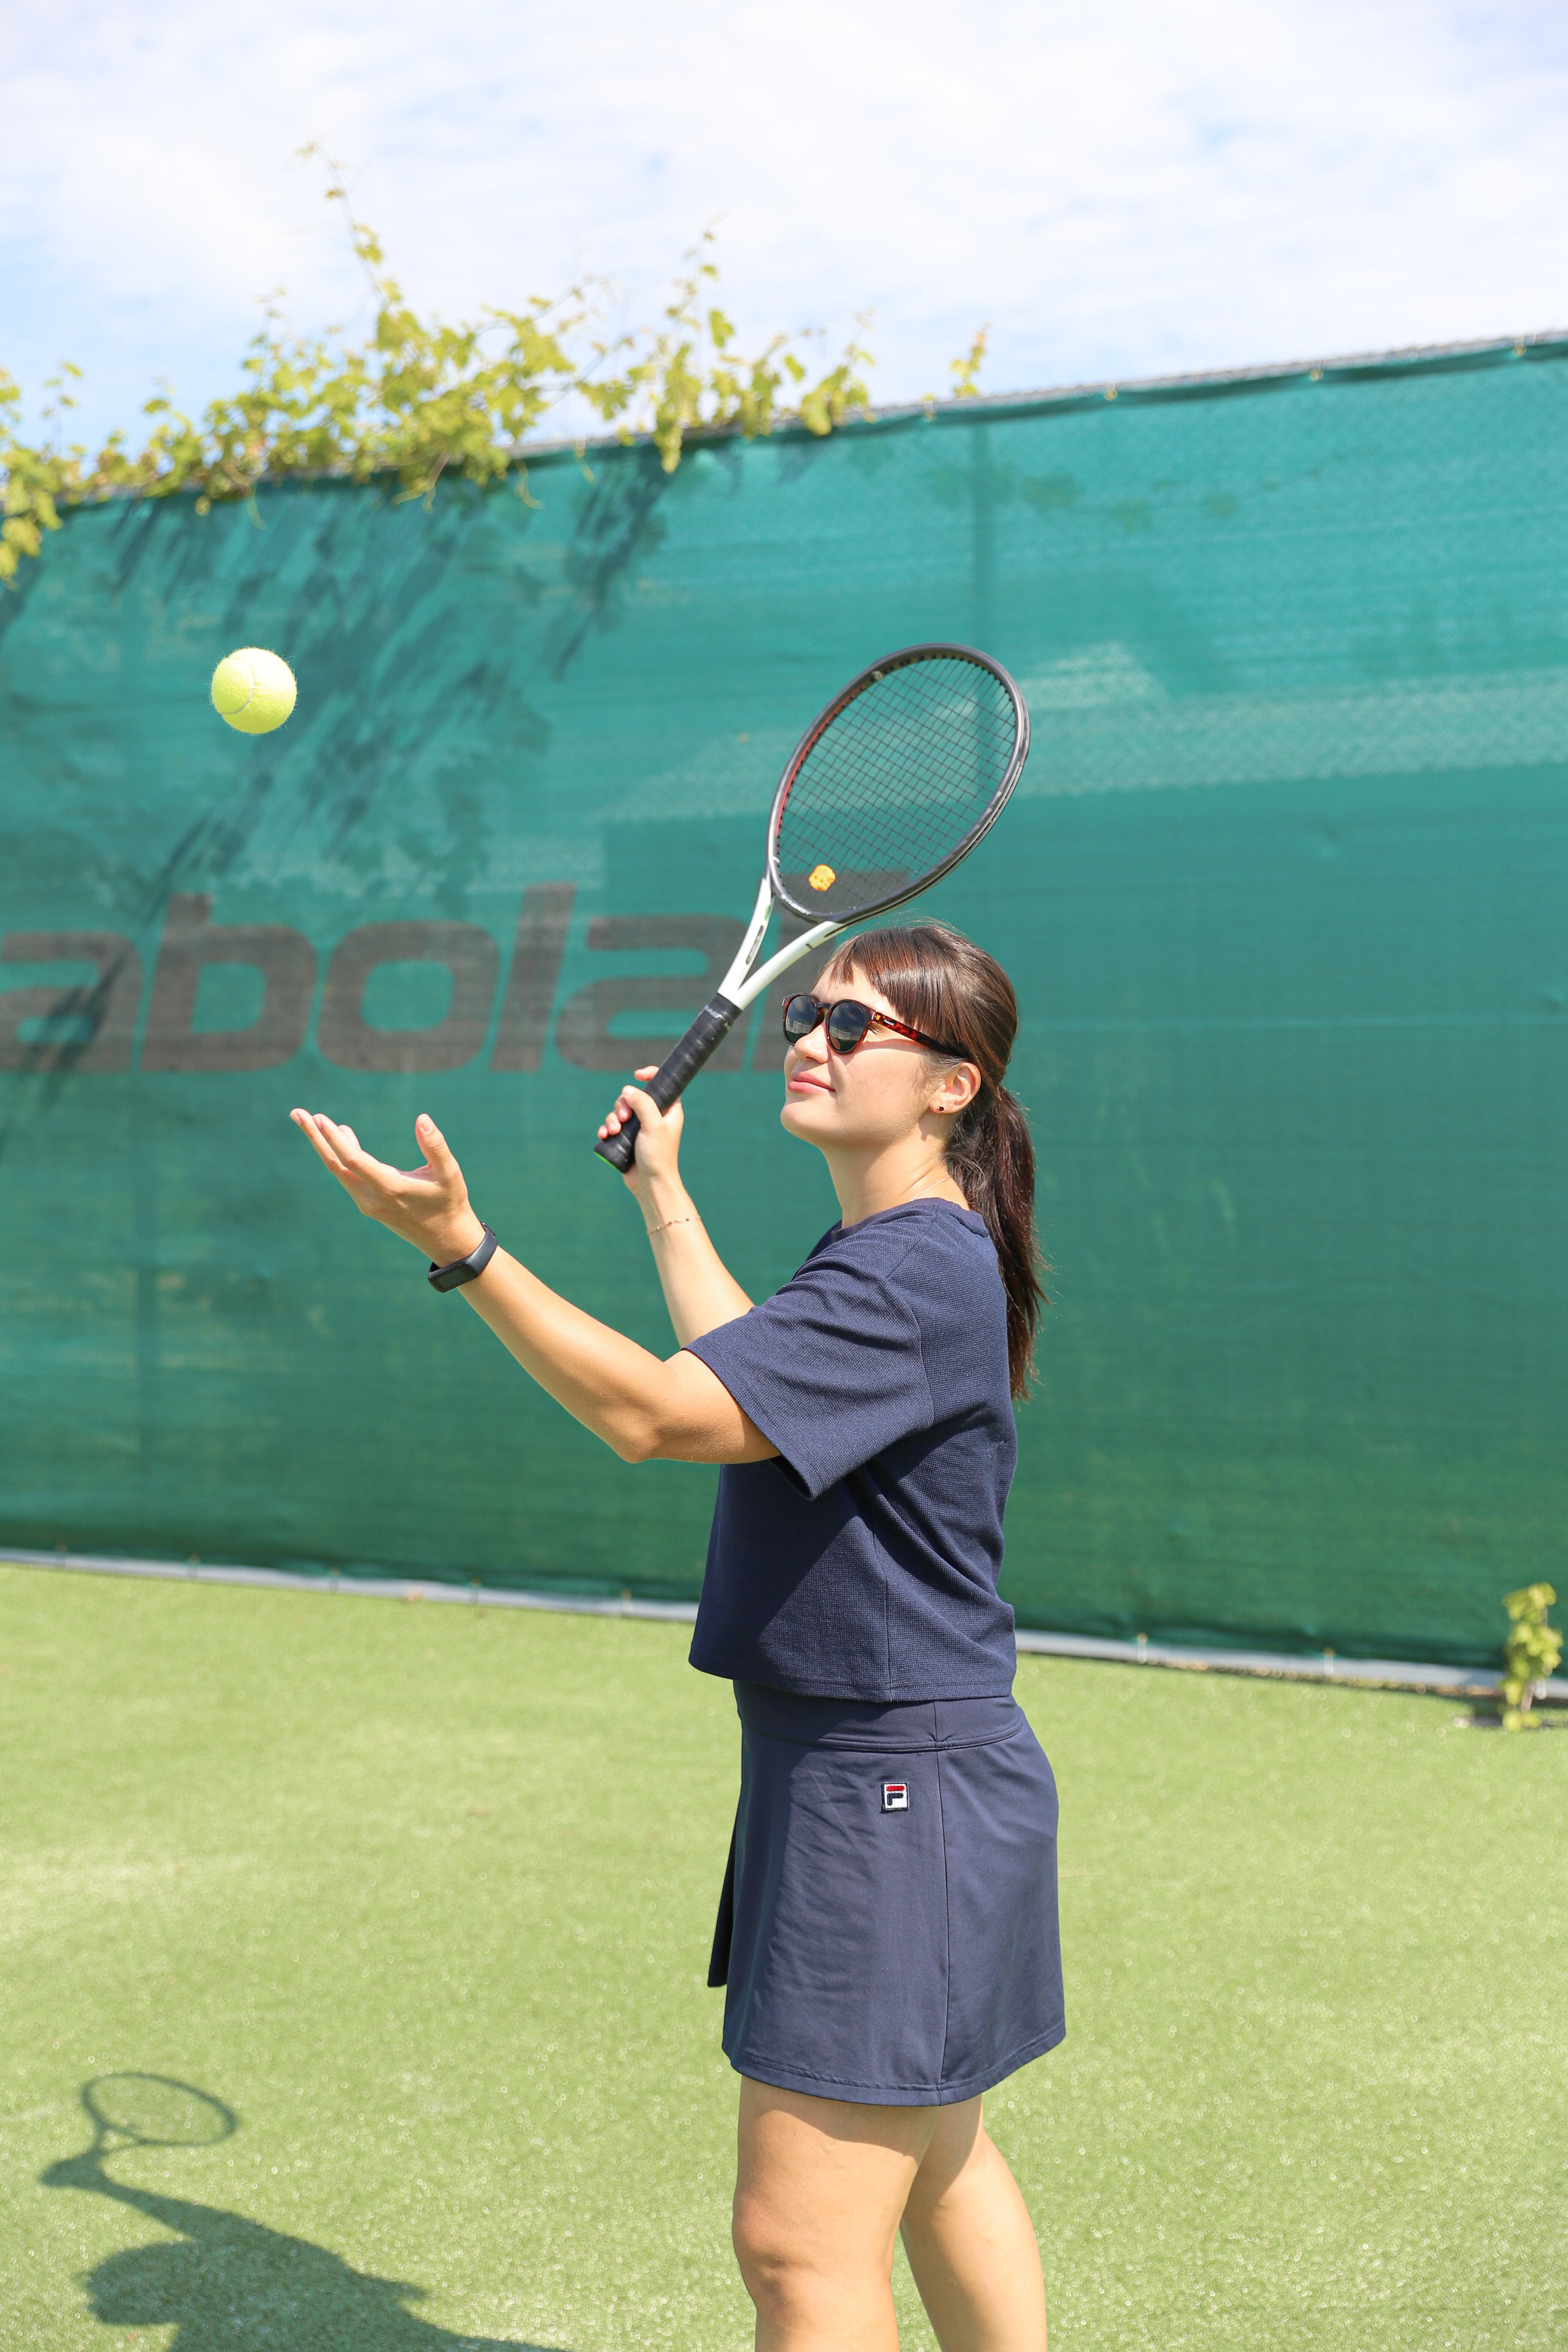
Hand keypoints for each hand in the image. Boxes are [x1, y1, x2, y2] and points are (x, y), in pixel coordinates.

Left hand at [289, 1108, 486, 1263]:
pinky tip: (342, 1136)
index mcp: (390, 1188)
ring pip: (338, 1171)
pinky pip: (348, 1177)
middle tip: (296, 1113)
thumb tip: (422, 1118)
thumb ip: (435, 1146)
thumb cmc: (450, 1203)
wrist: (445, 1240)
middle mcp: (371, 1198)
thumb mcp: (449, 1173)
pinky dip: (340, 1155)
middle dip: (315, 1137)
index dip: (334, 1138)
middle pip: (335, 1164)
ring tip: (311, 1119)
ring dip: (323, 1145)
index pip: (353, 1160)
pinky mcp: (368, 1205)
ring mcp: (367, 1204)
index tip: (320, 1118)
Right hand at [597, 1067, 683, 1194]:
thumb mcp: (654, 1125)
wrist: (650, 1184)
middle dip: (623, 1105)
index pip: (662, 1084)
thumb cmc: (658, 1155)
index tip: (637, 1075)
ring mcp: (639, 1128)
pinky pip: (612, 1126)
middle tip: (624, 1118)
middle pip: (634, 1097)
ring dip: (612, 1118)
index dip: (650, 1075)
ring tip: (613, 1131)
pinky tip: (604, 1135)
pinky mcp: (626, 1140)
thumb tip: (627, 1090)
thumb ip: (643, 1103)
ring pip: (620, 1111)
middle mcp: (654, 1117)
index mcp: (668, 1110)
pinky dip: (606, 1128)